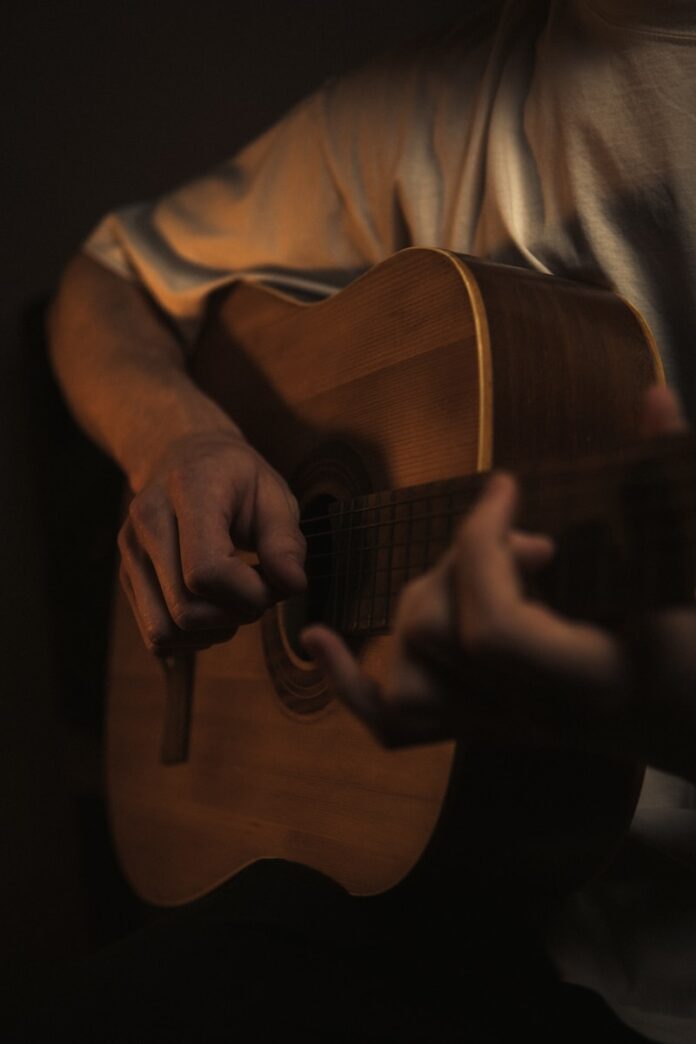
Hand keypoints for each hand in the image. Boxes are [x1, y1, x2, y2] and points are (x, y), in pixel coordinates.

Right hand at [118, 430, 305, 653]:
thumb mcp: (274, 494)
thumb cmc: (236, 478)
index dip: (249, 594)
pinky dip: (193, 637)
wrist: (182, 457)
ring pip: (166, 632)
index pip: (205, 571)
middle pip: (186, 610)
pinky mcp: (127, 578)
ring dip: (213, 631)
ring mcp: (130, 552)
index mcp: (188, 489)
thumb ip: (285, 541)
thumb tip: (293, 586)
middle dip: (236, 615)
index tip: (275, 582)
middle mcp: (147, 521)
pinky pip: (157, 637)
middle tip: (260, 591)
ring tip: (236, 600)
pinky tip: (214, 608)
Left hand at [302, 386, 691, 763]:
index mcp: (586, 680)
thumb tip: (655, 394)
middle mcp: (534, 715)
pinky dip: (351, 687)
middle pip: (436, 637)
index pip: (490, 624)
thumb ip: (669, 478)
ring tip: (481, 574)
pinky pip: (400, 729)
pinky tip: (321, 643)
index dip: (481, 543)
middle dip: (460, 560)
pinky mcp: (490, 730)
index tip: (509, 487)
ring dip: (423, 606)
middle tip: (523, 533)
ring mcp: (505, 728)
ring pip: (408, 679)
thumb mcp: (695, 563)